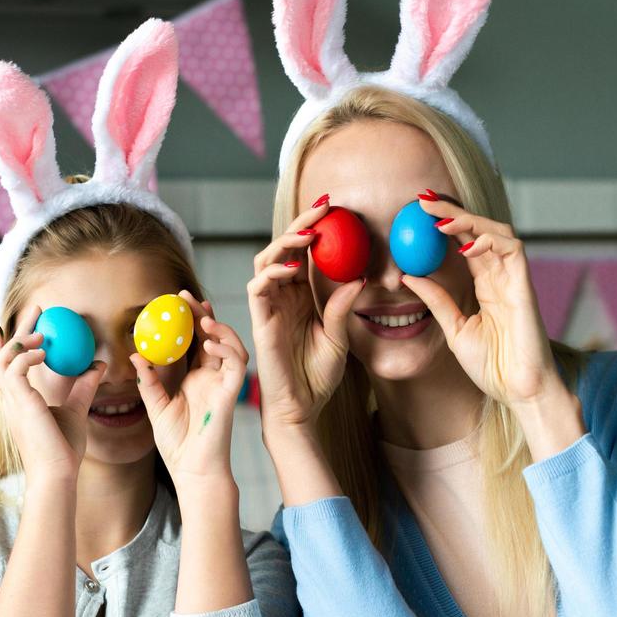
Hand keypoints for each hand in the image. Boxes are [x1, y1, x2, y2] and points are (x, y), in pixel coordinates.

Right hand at [0, 305, 106, 483]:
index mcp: (19, 400)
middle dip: (15, 329)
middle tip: (35, 309)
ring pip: (3, 360)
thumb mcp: (76, 409)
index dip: (2, 343)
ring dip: (21, 341)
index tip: (5, 323)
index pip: (4, 366)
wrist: (58, 473)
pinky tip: (44, 352)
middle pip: (1, 356)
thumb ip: (83, 386)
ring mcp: (12, 402)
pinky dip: (27, 356)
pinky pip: (15, 370)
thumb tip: (98, 365)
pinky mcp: (20, 404)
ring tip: (42, 333)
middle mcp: (11, 399)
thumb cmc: (62, 449)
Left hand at [132, 292, 248, 480]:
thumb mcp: (155, 406)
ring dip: (218, 328)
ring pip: (229, 345)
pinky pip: (236, 364)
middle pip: (211, 337)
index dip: (187, 321)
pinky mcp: (231, 392)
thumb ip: (149, 380)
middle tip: (185, 297)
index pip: (193, 342)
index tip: (173, 303)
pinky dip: (226, 349)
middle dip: (201, 314)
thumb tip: (136, 354)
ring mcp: (223, 383)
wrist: (192, 469)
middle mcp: (210, 377)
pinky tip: (208, 344)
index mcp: (194, 378)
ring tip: (202, 318)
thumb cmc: (176, 444)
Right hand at [246, 201, 363, 433]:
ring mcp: (270, 307)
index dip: (316, 230)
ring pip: (266, 260)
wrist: (302, 407)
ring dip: (285, 243)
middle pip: (284, 248)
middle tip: (322, 210)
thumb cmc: (318, 376)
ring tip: (309, 235)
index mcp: (302, 296)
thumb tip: (359, 278)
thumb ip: (342, 308)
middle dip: (301, 226)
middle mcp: (284, 296)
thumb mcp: (339, 337)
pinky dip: (271, 273)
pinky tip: (292, 268)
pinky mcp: (260, 320)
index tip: (335, 209)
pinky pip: (257, 288)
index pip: (306, 253)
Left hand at [402, 198, 565, 408]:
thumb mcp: (455, 329)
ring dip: (469, 220)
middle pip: (479, 229)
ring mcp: (514, 279)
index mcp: (486, 285)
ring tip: (438, 220)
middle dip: (452, 211)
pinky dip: (489, 241)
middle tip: (423, 200)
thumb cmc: (493, 367)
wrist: (518, 391)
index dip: (445, 224)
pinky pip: (512, 250)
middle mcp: (501, 277)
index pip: (465, 243)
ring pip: (497, 231)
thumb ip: (437, 300)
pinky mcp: (525, 286)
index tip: (417, 211)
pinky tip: (465, 244)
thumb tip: (409, 275)